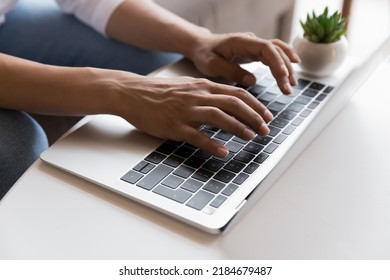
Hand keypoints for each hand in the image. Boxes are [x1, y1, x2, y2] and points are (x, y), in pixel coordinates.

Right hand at [115, 75, 272, 156]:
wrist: (133, 93)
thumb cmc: (160, 92)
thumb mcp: (188, 86)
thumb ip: (208, 92)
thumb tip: (229, 101)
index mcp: (203, 86)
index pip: (237, 93)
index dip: (256, 105)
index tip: (267, 115)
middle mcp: (198, 96)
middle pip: (233, 103)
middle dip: (254, 117)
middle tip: (265, 130)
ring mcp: (186, 111)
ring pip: (219, 117)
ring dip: (238, 128)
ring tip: (251, 137)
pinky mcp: (174, 126)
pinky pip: (197, 136)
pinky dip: (212, 144)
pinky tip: (223, 152)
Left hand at [187, 33, 300, 93]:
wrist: (201, 46)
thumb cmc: (205, 54)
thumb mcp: (212, 65)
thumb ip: (231, 71)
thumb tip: (252, 81)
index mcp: (241, 42)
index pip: (266, 48)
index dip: (277, 61)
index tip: (284, 76)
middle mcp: (251, 41)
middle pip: (275, 51)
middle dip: (284, 69)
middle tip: (288, 89)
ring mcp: (254, 45)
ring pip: (277, 52)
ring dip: (287, 67)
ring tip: (292, 85)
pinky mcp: (255, 51)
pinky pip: (273, 55)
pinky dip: (283, 62)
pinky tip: (291, 72)